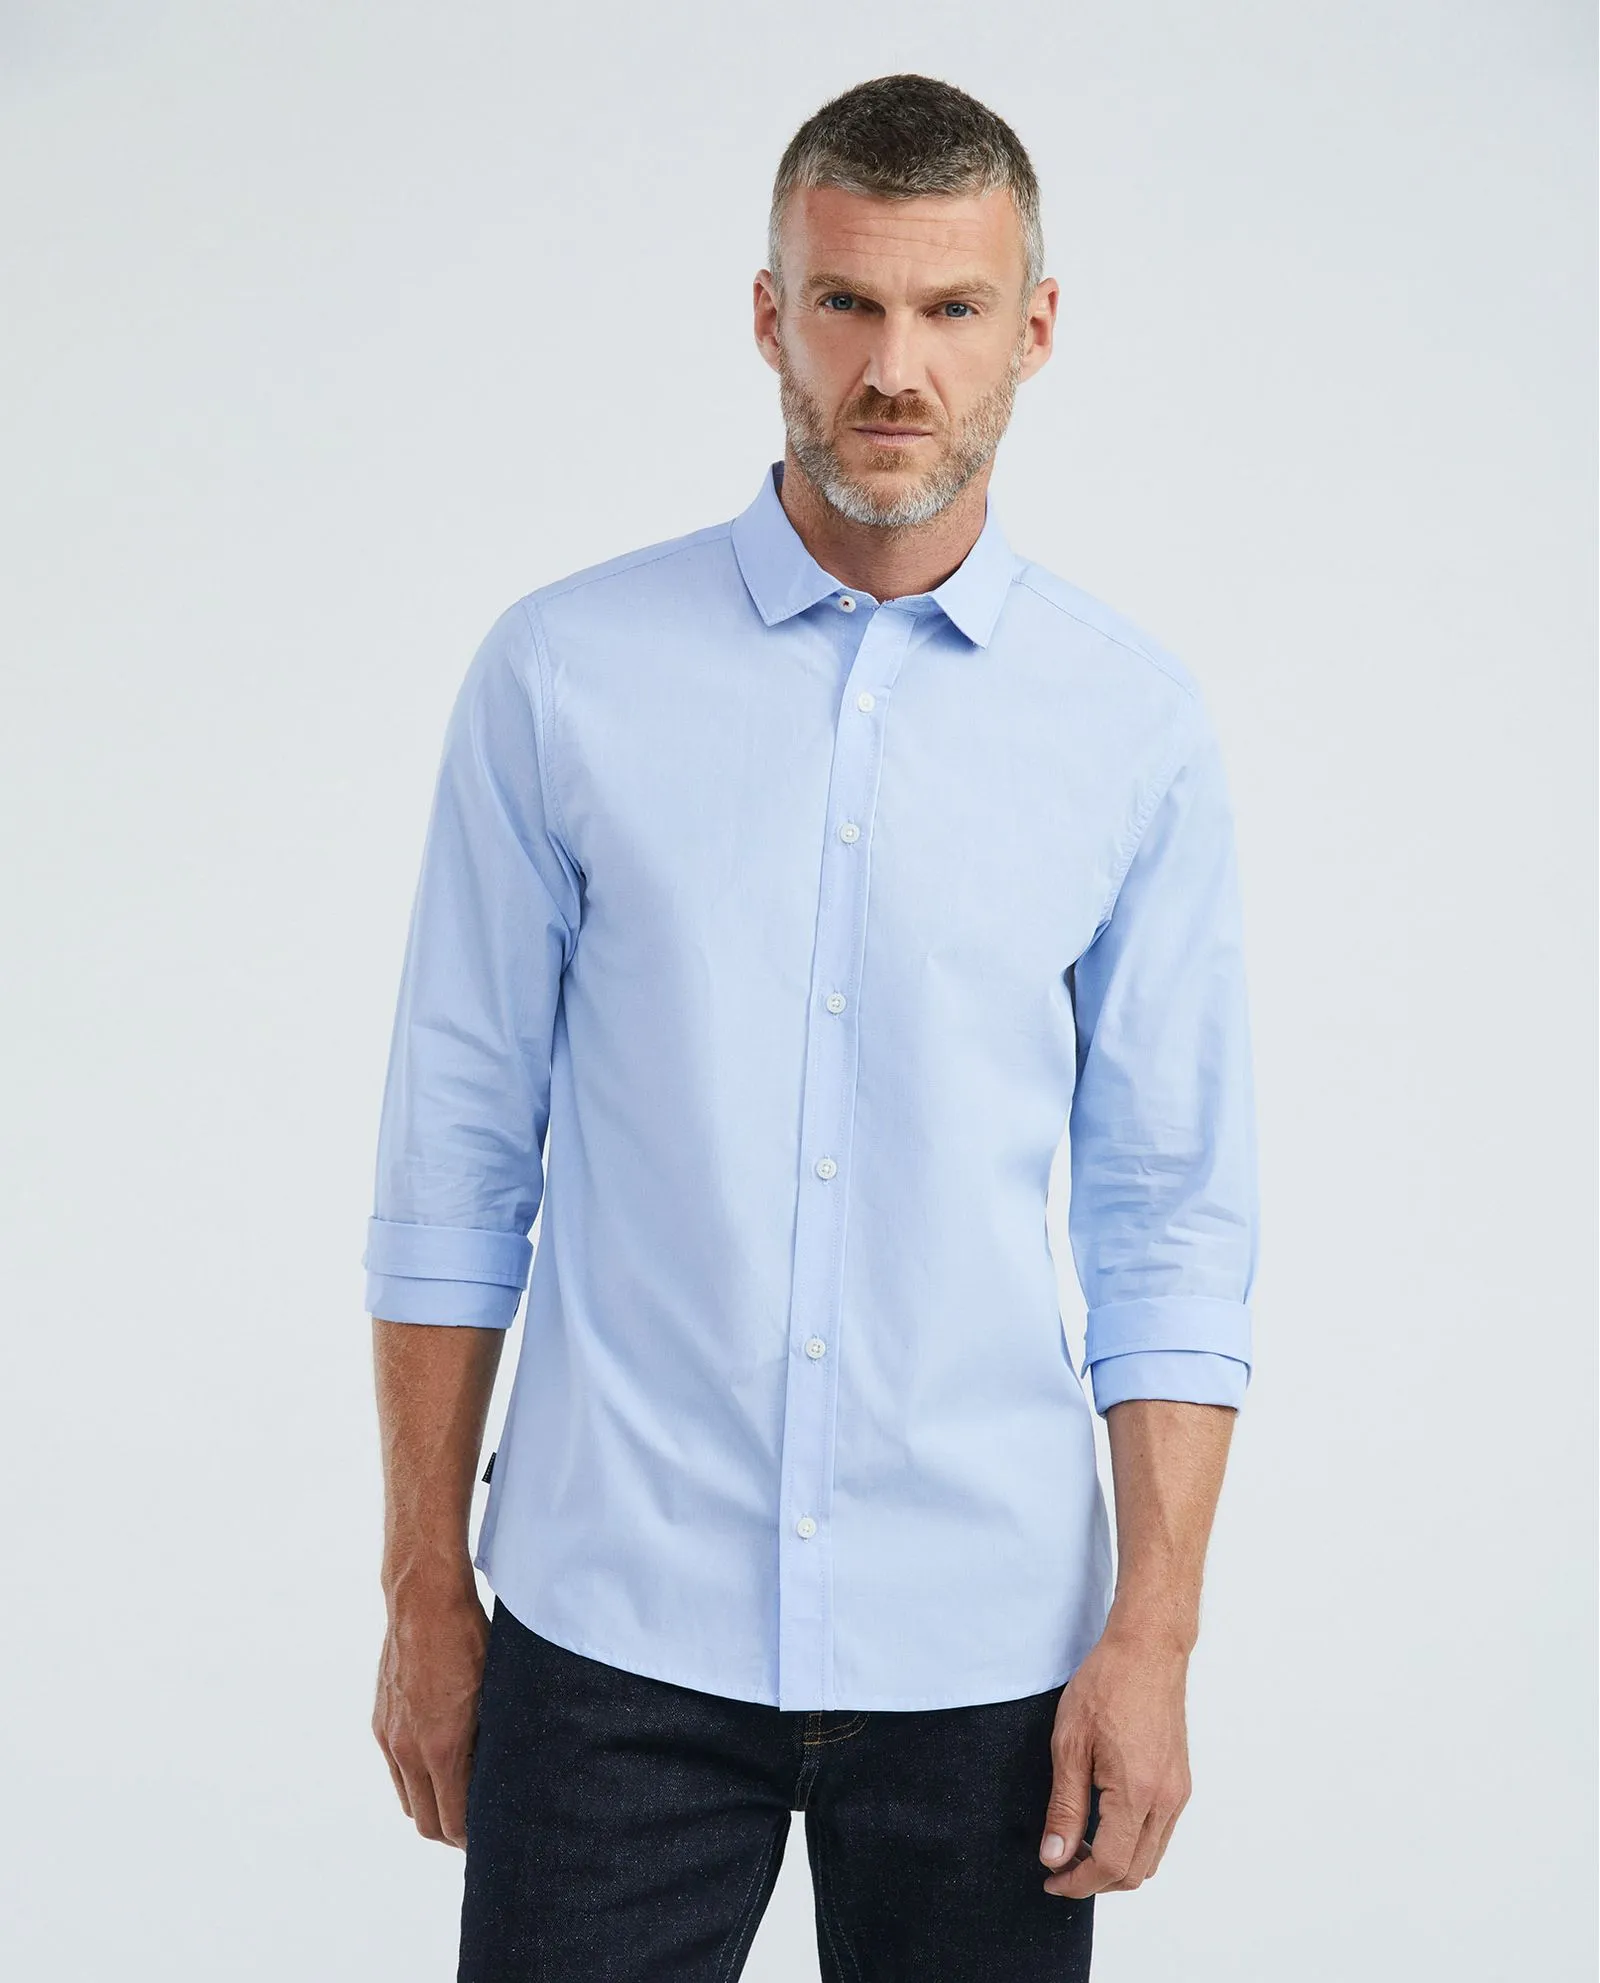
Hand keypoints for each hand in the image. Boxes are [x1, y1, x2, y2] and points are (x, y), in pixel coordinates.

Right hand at [372, 1580, 490, 1847]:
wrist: (423, 1601)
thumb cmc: (468, 1638)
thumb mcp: (496, 1690)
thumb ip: (495, 1739)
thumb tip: (509, 1773)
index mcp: (441, 1747)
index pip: (453, 1821)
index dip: (473, 1838)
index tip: (493, 1836)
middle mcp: (409, 1749)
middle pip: (426, 1822)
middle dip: (453, 1833)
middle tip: (480, 1828)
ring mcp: (390, 1736)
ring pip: (408, 1800)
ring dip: (431, 1808)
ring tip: (460, 1799)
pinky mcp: (380, 1722)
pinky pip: (396, 1771)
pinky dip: (415, 1780)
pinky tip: (438, 1765)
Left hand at [1037, 1624, 1192, 1897]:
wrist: (1146, 1650)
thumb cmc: (1106, 1685)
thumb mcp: (1070, 1744)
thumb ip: (1064, 1806)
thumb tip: (1055, 1855)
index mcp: (1137, 1792)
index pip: (1110, 1865)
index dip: (1077, 1882)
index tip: (1051, 1879)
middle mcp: (1165, 1799)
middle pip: (1134, 1871)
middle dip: (1096, 1880)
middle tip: (1059, 1865)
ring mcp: (1177, 1791)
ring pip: (1151, 1856)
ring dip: (1116, 1864)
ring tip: (1078, 1847)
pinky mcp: (1179, 1781)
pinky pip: (1160, 1832)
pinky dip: (1133, 1843)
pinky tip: (1104, 1823)